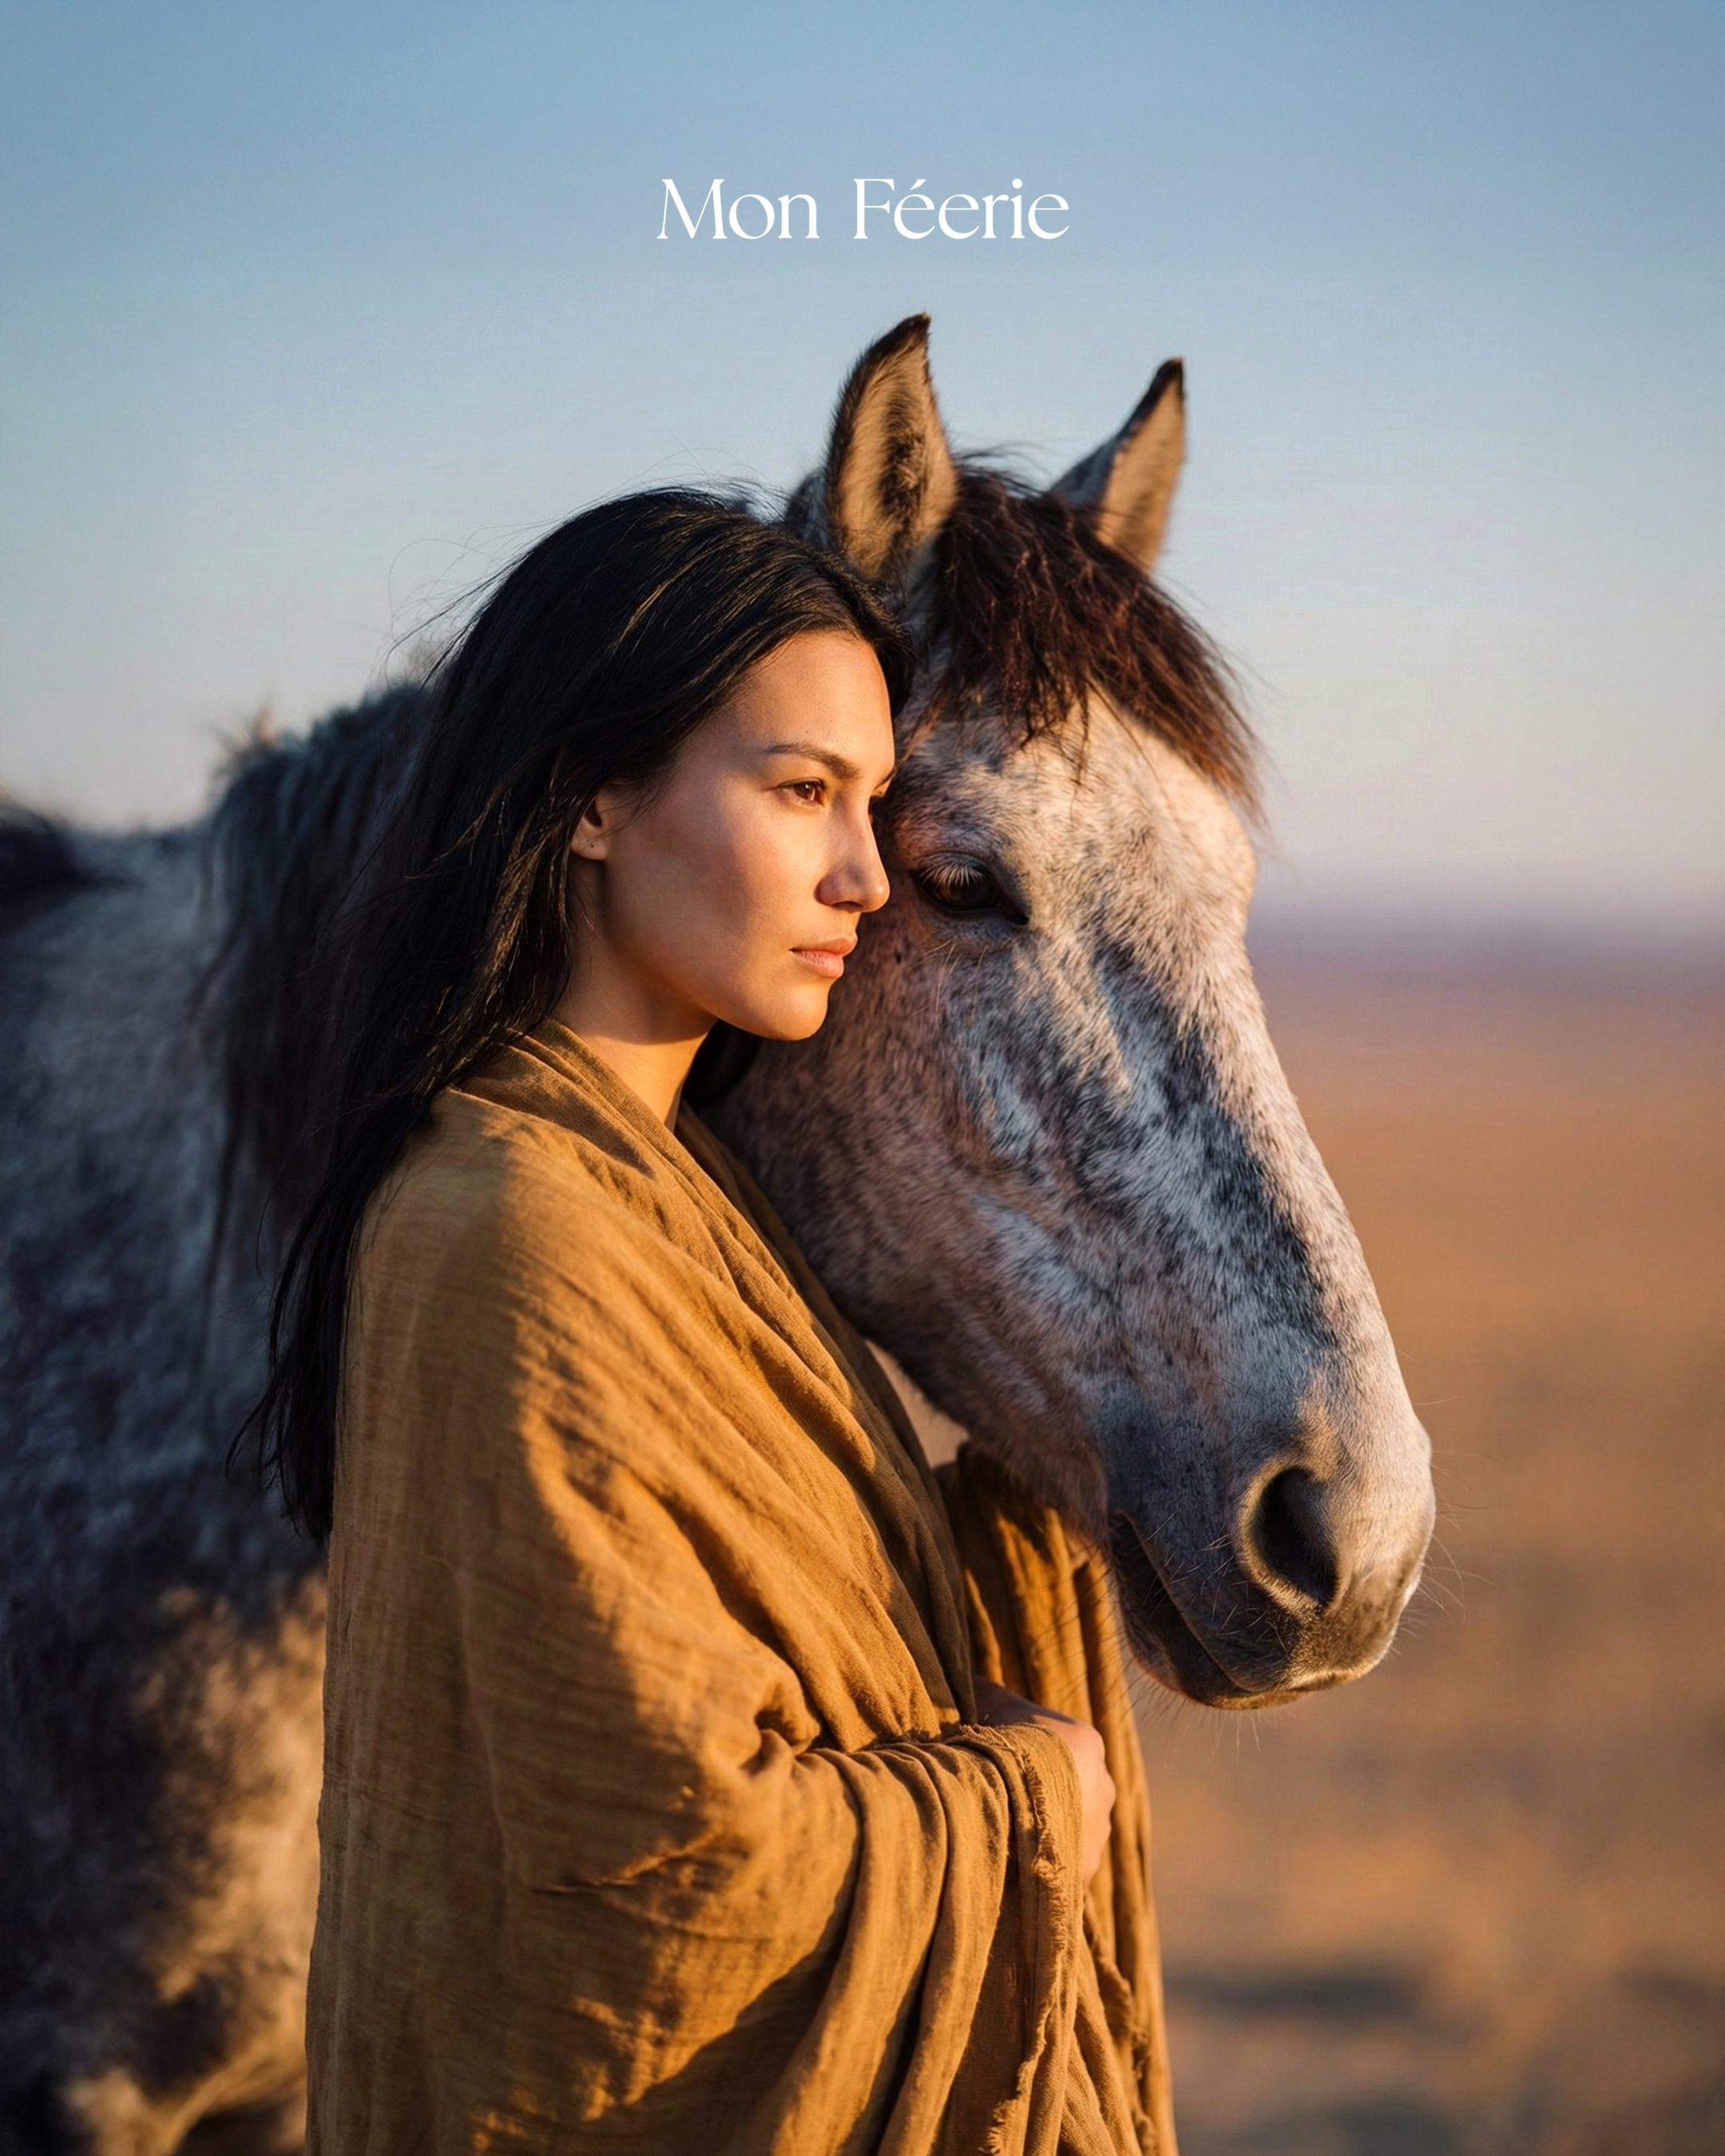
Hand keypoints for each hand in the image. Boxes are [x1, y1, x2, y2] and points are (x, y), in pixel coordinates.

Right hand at [971, 1677, 1114, 1885]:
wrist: (1013, 1794)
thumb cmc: (1007, 1743)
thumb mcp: (997, 1706)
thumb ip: (992, 1695)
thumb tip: (973, 1677)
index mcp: (1089, 1745)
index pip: (1066, 1753)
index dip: (1035, 1762)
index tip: (1009, 1770)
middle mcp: (1104, 1788)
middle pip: (1073, 1795)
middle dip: (1046, 1803)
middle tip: (1009, 1807)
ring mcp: (1098, 1832)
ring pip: (1071, 1834)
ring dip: (1047, 1837)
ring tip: (1008, 1840)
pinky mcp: (1084, 1869)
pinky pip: (1062, 1869)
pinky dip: (1043, 1869)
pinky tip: (1015, 1867)